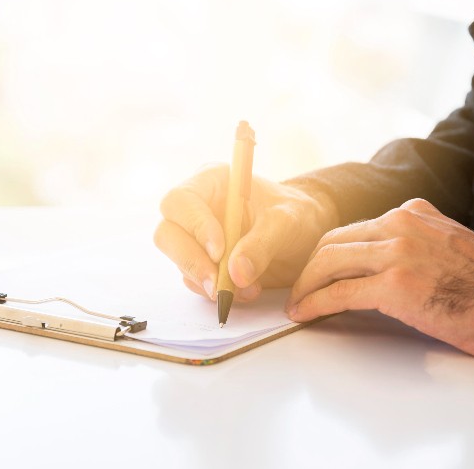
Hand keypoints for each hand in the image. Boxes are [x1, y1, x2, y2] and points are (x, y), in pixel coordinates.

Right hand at [154, 164, 338, 301]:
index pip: (181, 201)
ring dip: (209, 281)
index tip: (219, 251)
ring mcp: (196, 237)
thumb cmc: (297, 216)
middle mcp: (198, 208)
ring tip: (249, 288)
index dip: (194, 226)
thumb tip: (235, 274)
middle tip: (219, 284)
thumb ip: (261, 245)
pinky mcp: (203, 262)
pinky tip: (246, 291)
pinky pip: (195, 281)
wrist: (306, 237)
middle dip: (192, 261)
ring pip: (179, 261)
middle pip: (167, 233)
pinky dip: (216, 291)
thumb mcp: (287, 224)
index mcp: (212, 182)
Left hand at [285, 198, 473, 359]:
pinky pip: (340, 292)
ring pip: (330, 262)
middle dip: (310, 268)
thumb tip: (387, 258)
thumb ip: (417, 239)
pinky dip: (316, 304)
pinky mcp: (395, 285)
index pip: (355, 228)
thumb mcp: (450, 242)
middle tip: (300, 288)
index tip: (318, 269)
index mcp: (413, 212)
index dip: (329, 252)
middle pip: (334, 241)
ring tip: (298, 304)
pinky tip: (307, 314)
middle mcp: (401, 224)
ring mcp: (397, 252)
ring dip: (306, 285)